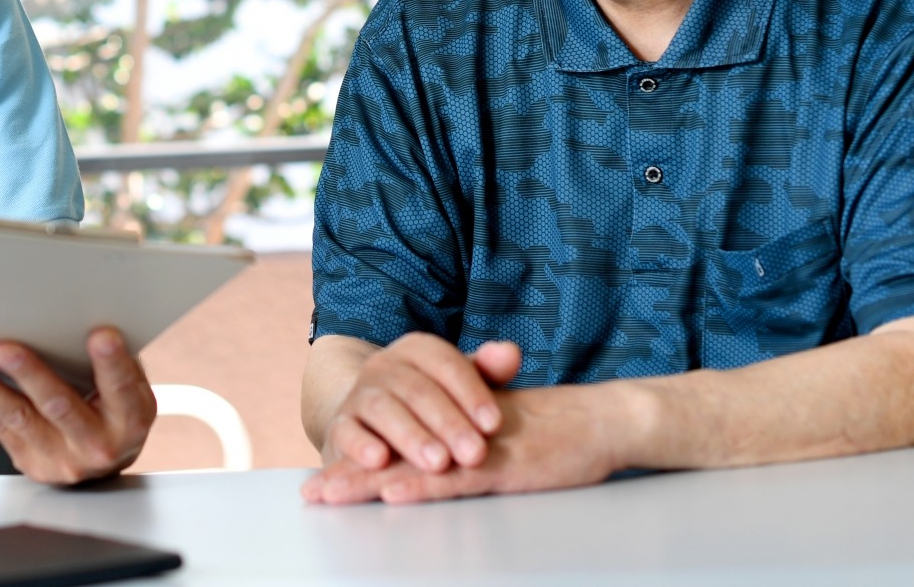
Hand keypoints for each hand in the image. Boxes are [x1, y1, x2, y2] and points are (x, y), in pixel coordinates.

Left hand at [0, 326, 156, 484]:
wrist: (102, 468)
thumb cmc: (114, 413)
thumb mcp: (129, 390)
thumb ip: (113, 363)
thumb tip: (82, 316)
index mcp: (129, 419)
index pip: (122, 389)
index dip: (112, 363)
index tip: (100, 335)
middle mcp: (97, 443)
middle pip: (60, 406)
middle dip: (30, 375)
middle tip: (5, 348)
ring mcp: (61, 457)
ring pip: (20, 419)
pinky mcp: (31, 462)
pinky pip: (0, 428)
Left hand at [303, 381, 630, 504]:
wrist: (603, 420)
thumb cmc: (555, 430)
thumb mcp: (499, 433)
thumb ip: (465, 444)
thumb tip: (437, 465)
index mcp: (452, 426)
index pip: (397, 444)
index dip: (358, 459)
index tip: (321, 478)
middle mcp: (457, 434)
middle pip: (393, 454)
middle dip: (349, 474)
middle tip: (310, 491)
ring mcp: (477, 449)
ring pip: (415, 466)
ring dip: (368, 481)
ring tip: (330, 494)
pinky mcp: (503, 467)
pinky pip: (456, 479)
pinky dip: (423, 484)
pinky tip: (393, 490)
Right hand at [320, 334, 520, 474]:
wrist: (371, 418)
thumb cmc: (431, 404)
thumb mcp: (460, 386)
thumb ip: (488, 371)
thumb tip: (511, 352)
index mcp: (416, 350)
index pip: (445, 363)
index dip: (471, 392)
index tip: (494, 424)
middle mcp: (384, 366)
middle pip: (417, 389)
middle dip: (448, 423)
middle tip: (474, 454)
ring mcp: (359, 395)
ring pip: (382, 409)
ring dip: (411, 436)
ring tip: (438, 462)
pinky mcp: (340, 425)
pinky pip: (346, 431)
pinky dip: (360, 445)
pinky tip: (380, 460)